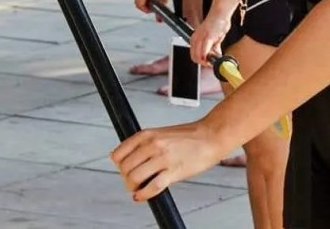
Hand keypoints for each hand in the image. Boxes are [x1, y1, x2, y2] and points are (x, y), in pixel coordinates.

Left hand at [111, 121, 227, 201]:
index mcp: (147, 134)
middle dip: (127, 179)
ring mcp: (163, 158)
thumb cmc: (188, 136)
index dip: (120, 165)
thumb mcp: (160, 133)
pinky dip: (143, 195)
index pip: (118, 154)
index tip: (126, 169)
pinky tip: (142, 196)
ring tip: (140, 188)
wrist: (211, 136)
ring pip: (134, 178)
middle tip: (135, 182)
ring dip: (134, 188)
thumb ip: (142, 144)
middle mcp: (153, 145)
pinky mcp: (174, 171)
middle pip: (125, 169)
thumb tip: (123, 160)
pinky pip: (152, 187)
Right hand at [134, 0, 172, 13]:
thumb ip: (160, 11)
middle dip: (145, 7)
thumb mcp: (163, 0)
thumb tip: (159, 20)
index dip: (145, 10)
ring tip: (155, 3)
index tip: (152, 11)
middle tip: (153, 8)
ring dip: (146, 2)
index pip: (139, 5)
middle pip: (138, 2)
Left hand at [189, 11, 229, 65]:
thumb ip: (213, 49)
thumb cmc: (217, 24)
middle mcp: (196, 39)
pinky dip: (208, 56)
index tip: (208, 63)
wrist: (220, 13)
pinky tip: (213, 57)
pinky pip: (204, 50)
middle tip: (211, 63)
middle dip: (203, 63)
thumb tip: (216, 58)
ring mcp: (200, 38)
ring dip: (206, 61)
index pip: (194, 55)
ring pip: (198, 56)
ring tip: (214, 60)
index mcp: (195, 40)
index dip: (201, 62)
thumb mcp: (214, 39)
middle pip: (194, 57)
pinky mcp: (207, 37)